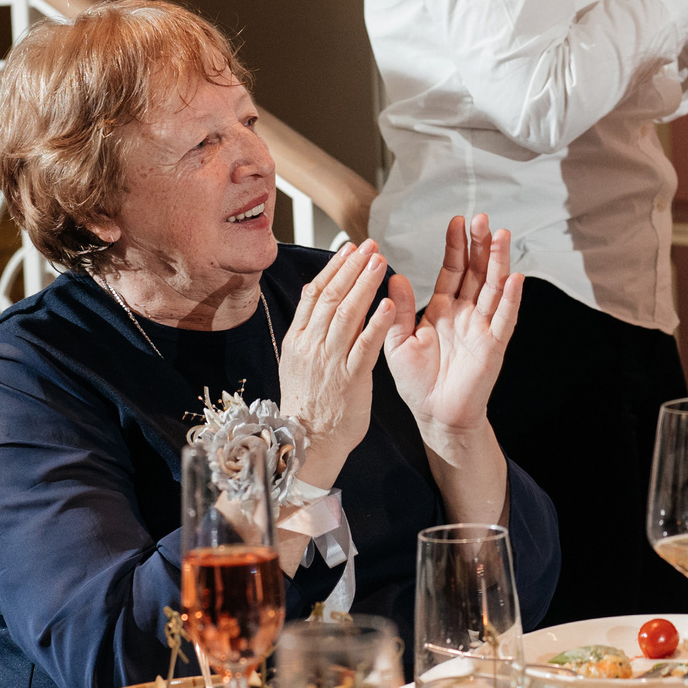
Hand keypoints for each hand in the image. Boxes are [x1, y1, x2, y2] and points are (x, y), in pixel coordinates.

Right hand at [278, 240, 400, 486]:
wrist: (309, 442)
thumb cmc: (309, 403)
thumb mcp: (300, 362)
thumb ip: (311, 332)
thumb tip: (322, 300)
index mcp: (298, 339)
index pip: (314, 293)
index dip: (333, 268)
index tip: (349, 248)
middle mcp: (312, 345)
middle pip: (332, 297)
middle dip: (352, 268)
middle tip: (370, 246)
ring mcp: (330, 361)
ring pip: (347, 314)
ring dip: (365, 285)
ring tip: (380, 262)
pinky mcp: (350, 378)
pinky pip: (364, 345)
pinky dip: (376, 322)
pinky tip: (389, 304)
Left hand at [384, 214, 525, 446]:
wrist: (434, 414)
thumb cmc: (417, 382)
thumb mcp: (398, 342)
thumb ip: (398, 310)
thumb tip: (394, 277)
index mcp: (442, 309)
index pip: (452, 270)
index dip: (455, 247)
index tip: (456, 222)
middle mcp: (465, 313)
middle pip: (477, 271)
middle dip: (479, 245)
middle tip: (481, 218)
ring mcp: (482, 327)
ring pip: (493, 288)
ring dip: (498, 262)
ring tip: (500, 235)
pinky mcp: (494, 345)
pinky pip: (504, 318)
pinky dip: (511, 298)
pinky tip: (515, 277)